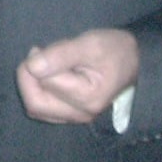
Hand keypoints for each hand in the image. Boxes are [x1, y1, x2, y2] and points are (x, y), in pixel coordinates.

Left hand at [16, 28, 139, 124]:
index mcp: (87, 98)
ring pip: (37, 108)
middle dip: (27, 78)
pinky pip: (44, 108)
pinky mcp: (71, 114)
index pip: (45, 84)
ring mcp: (76, 117)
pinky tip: (48, 74)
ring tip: (45, 63)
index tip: (40, 48)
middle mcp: (80, 114)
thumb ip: (60, 55)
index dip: (35, 63)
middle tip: (36, 55)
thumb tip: (31, 66)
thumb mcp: (90, 44)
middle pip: (35, 104)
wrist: (134, 61)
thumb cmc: (115, 49)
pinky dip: (39, 91)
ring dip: (32, 84)